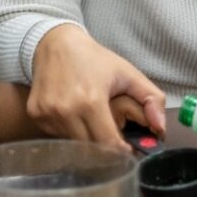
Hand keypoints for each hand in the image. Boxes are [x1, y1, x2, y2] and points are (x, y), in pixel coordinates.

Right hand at [28, 24, 165, 148]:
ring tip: (94, 126)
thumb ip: (151, 99)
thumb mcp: (128, 74)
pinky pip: (56, 136)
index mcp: (91, 101)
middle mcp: (66, 110)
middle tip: (113, 142)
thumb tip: (160, 128)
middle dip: (105, 150)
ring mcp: (48, 113)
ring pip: (72, 145)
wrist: (56, 44)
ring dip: (86, 142)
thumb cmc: (95, 59)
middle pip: (90, 149)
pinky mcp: (36, 114)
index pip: (108, 144)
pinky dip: (68, 134)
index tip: (128, 152)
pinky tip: (75, 118)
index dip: (120, 152)